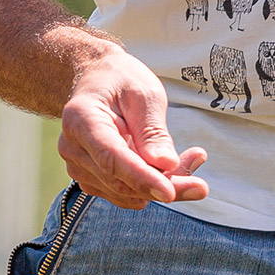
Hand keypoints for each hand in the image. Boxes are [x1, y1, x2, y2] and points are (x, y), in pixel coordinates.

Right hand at [57, 45, 208, 207]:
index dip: (141, 178)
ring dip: (162, 186)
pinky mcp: (92, 179)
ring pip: (126, 193)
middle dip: (164, 186)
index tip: (170, 193)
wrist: (98, 80)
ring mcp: (79, 166)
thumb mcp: (144, 94)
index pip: (111, 158)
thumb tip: (165, 165)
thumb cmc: (122, 81)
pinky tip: (172, 168)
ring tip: (191, 161)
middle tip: (201, 185)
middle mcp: (73, 147)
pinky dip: (151, 186)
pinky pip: (126, 194)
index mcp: (81, 119)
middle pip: (120, 182)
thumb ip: (153, 131)